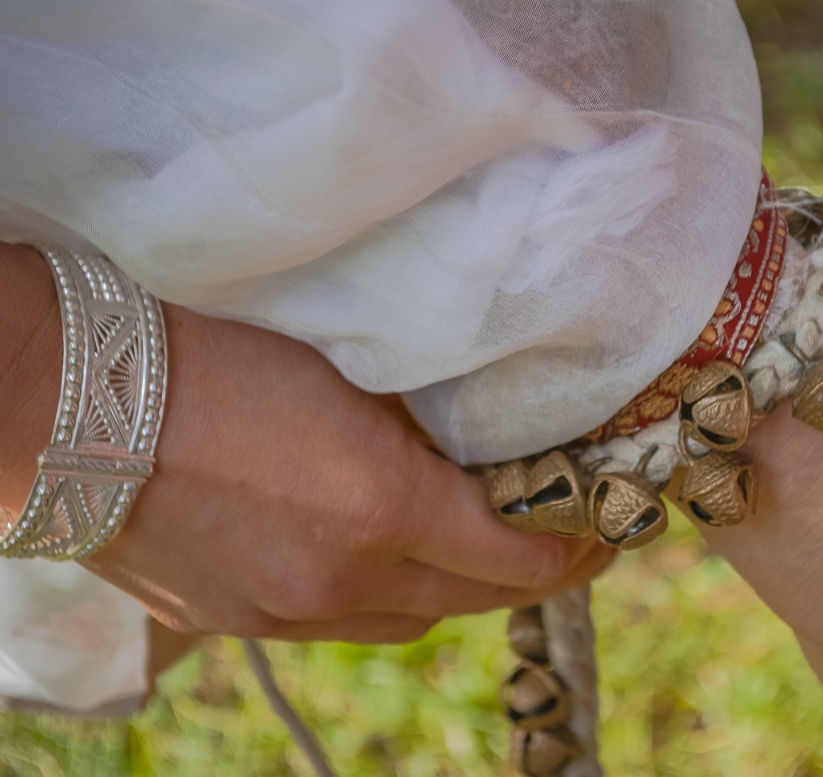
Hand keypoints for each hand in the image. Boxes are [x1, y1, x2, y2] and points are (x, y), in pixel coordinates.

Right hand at [0, 243, 611, 643]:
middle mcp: (344, 581)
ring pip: (412, 619)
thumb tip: (485, 442)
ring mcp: (287, 614)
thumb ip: (426, 421)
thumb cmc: (210, 349)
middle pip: (476, 600)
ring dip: (458, 587)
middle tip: (564, 535)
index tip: (606, 523)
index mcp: (385, 511)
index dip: (578, 547)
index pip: (522, 558)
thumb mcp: (348, 368)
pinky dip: (388, 594)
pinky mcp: (238, 622)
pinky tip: (386, 554)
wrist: (67, 399)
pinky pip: (347, 622)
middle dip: (533, 574)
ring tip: (480, 544)